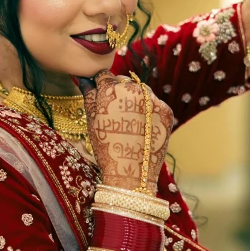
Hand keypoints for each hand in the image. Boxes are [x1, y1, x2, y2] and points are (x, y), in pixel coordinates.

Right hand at [78, 71, 172, 193]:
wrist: (132, 174)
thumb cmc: (106, 148)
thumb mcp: (92, 121)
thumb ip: (88, 95)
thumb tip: (83, 78)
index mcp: (112, 89)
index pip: (104, 76)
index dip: (101, 85)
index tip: (100, 96)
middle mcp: (134, 89)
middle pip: (124, 82)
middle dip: (119, 92)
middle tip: (116, 114)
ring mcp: (153, 99)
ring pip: (141, 91)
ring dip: (135, 100)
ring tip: (130, 123)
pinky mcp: (166, 110)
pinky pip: (154, 104)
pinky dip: (149, 111)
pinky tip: (142, 128)